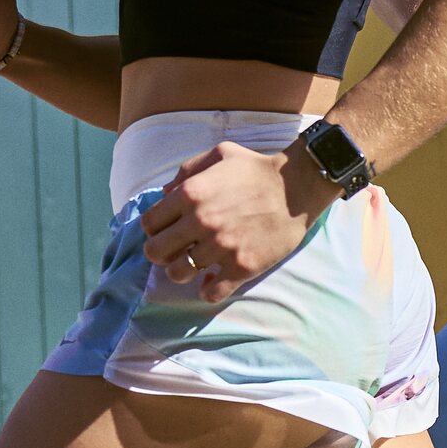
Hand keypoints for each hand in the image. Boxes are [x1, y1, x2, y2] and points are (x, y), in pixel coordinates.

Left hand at [139, 142, 337, 305]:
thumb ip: (188, 170)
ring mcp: (220, 247)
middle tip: (177, 250)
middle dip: (161, 252)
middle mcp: (200, 222)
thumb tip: (165, 193)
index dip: (154, 229)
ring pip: (178, 274)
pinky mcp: (241, 267)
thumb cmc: (257, 168)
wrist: (297, 188)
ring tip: (196, 265)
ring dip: (183, 271)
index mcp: (189, 194)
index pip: (149, 224)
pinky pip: (211, 292)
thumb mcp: (220, 155)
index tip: (167, 230)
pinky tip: (212, 282)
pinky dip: (208, 291)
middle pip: (156, 252)